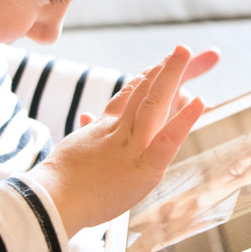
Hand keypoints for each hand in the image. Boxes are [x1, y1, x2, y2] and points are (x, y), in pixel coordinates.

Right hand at [32, 47, 208, 236]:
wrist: (49, 202)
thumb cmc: (59, 185)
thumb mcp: (76, 151)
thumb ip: (88, 131)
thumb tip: (87, 115)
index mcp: (105, 128)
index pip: (129, 95)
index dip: (146, 77)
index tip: (161, 63)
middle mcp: (119, 131)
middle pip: (143, 90)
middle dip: (164, 69)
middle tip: (182, 49)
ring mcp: (131, 147)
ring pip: (153, 104)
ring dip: (171, 77)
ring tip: (185, 53)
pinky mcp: (144, 168)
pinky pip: (166, 140)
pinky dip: (183, 120)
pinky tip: (200, 102)